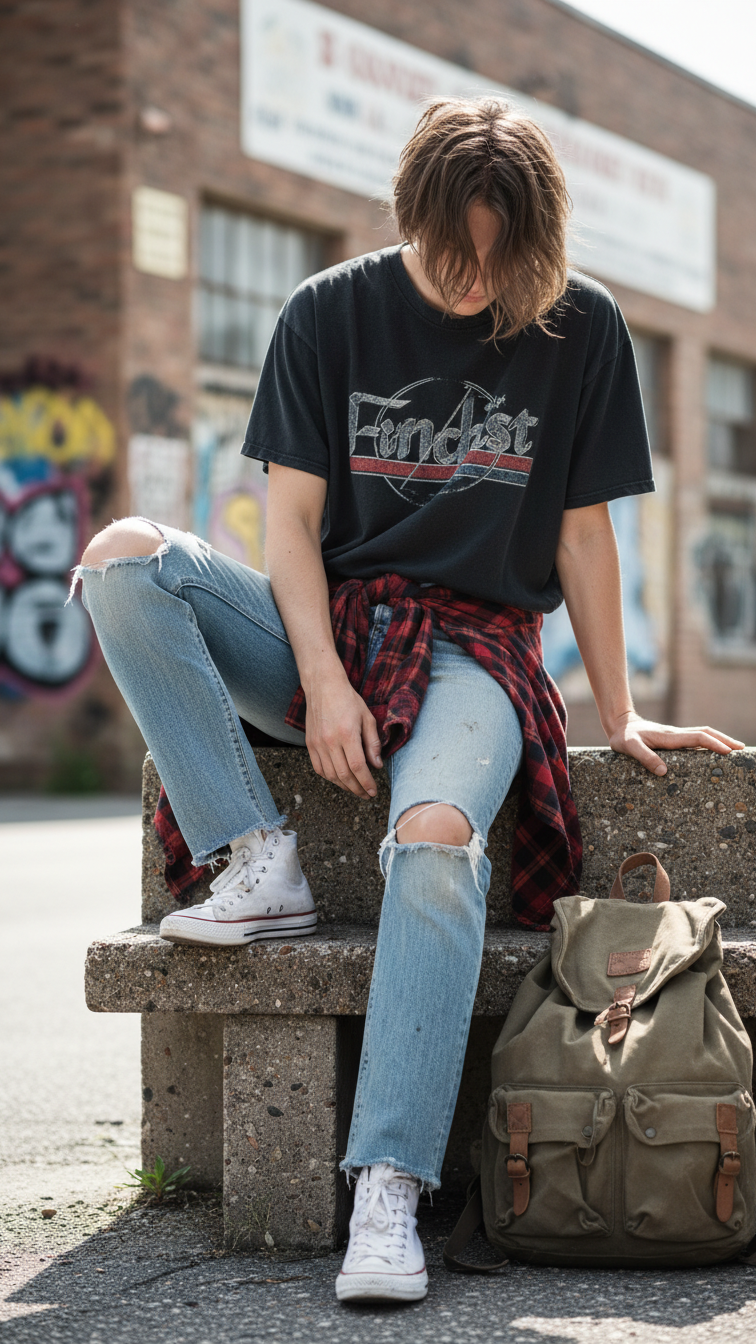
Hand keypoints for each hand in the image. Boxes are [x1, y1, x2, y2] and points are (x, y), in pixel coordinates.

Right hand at [304, 669, 382, 798]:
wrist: (323, 686)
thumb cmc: (348, 700)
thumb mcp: (367, 718)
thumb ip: (373, 743)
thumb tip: (377, 765)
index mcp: (347, 734)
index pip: (358, 767)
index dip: (366, 783)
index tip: (373, 791)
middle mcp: (330, 741)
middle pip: (344, 775)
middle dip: (357, 789)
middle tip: (367, 795)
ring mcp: (317, 743)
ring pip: (330, 775)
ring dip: (344, 786)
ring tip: (355, 789)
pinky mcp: (310, 744)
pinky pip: (319, 768)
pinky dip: (330, 778)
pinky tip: (340, 779)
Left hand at [607, 711, 744, 775]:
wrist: (619, 724)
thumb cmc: (624, 737)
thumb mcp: (630, 748)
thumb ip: (645, 758)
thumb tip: (664, 772)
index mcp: (670, 736)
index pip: (698, 738)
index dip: (714, 744)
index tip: (728, 751)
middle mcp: (676, 734)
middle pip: (706, 733)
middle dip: (725, 740)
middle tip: (741, 749)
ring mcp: (676, 736)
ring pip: (703, 735)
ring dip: (720, 740)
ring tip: (735, 749)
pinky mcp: (673, 739)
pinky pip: (695, 739)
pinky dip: (709, 743)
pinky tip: (713, 751)